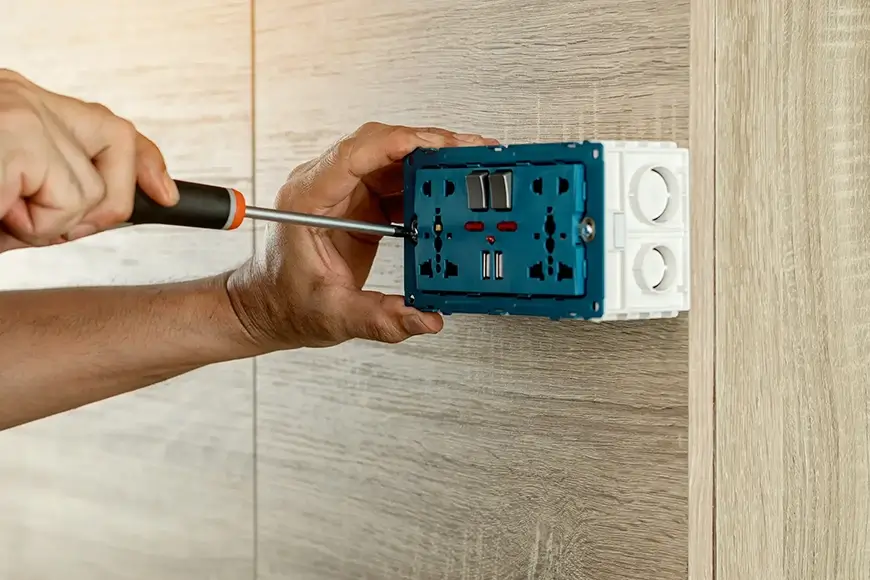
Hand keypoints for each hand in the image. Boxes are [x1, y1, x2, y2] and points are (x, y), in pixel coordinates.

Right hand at [0, 69, 178, 251]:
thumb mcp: (10, 187)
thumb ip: (46, 194)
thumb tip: (89, 220)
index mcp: (25, 106)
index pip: (110, 126)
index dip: (147, 163)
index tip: (166, 194)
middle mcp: (27, 99)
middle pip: (118, 154)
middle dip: (96, 208)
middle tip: (37, 224)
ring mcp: (24, 113)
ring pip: (91, 191)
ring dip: (47, 224)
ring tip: (1, 214)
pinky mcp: (15, 136)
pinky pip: (64, 203)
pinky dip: (29, 227)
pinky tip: (0, 214)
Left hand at [227, 121, 498, 348]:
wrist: (270, 308)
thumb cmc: (284, 303)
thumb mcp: (333, 316)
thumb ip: (380, 318)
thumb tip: (424, 318)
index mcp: (308, 199)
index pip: (354, 154)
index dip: (398, 143)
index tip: (434, 144)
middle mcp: (326, 187)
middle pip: (380, 147)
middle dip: (426, 145)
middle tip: (466, 151)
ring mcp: (345, 193)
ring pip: (393, 160)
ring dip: (430, 161)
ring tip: (468, 166)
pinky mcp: (361, 204)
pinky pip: (397, 182)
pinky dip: (426, 184)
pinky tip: (450, 191)